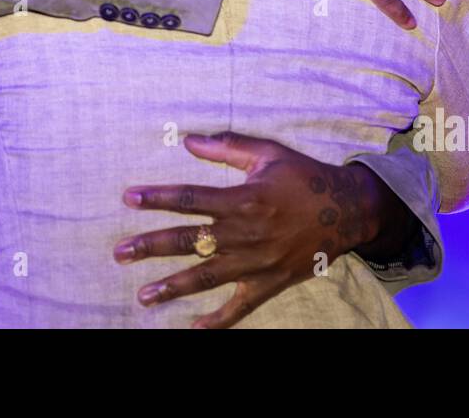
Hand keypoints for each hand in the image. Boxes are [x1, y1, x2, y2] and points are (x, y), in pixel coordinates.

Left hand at [112, 131, 412, 328]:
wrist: (348, 209)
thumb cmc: (304, 176)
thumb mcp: (268, 152)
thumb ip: (226, 147)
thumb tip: (187, 140)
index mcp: (242, 199)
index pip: (189, 199)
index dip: (157, 199)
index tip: (128, 198)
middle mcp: (244, 233)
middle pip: (189, 242)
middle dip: (151, 247)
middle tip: (120, 252)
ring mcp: (256, 263)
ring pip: (206, 277)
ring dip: (173, 287)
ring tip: (144, 296)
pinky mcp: (270, 283)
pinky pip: (241, 307)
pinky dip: (217, 321)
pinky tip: (193, 328)